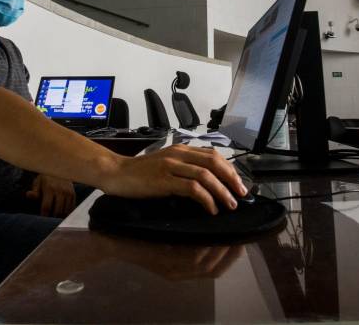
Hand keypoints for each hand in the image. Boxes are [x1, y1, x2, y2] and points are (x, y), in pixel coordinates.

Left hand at [26, 173, 75, 217]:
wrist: (59, 168)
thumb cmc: (45, 178)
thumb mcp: (38, 182)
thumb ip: (35, 191)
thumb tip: (28, 195)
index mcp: (49, 188)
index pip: (46, 207)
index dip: (44, 216)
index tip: (41, 221)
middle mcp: (60, 190)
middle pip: (57, 211)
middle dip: (52, 218)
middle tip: (48, 222)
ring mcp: (68, 192)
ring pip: (65, 211)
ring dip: (60, 217)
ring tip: (54, 219)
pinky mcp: (73, 194)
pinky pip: (71, 208)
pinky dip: (67, 213)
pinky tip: (62, 215)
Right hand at [103, 144, 247, 214]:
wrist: (116, 173)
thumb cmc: (141, 173)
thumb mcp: (166, 163)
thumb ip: (185, 167)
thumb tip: (208, 181)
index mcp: (181, 149)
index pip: (213, 155)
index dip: (229, 169)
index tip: (238, 184)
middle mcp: (179, 154)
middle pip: (214, 163)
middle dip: (231, 179)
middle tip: (241, 194)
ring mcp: (172, 166)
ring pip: (206, 176)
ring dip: (222, 191)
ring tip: (230, 205)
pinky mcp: (165, 180)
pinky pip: (192, 188)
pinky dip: (206, 199)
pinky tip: (211, 209)